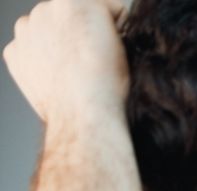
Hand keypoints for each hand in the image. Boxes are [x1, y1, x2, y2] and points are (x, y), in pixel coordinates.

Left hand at [3, 0, 128, 121]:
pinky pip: (29, 49)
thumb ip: (109, 25)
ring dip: (57, 42)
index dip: (114, 26)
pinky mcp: (14, 53)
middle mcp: (44, 10)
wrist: (83, 116)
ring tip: (74, 69)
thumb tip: (104, 30)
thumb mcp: (123, 44)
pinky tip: (57, 76)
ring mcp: (25, 32)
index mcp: (75, 1)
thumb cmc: (106, 84)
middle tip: (93, 59)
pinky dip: (41, 59)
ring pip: (45, 29)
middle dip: (79, 31)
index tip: (115, 45)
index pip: (104, 6)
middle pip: (70, 14)